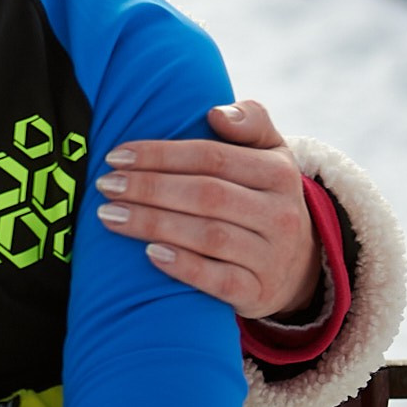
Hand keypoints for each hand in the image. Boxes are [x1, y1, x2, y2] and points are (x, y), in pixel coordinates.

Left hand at [93, 99, 320, 318]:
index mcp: (279, 174)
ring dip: (153, 224)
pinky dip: (183, 267)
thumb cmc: (264, 198)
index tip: (116, 156)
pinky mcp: (259, 294)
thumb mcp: (270, 155)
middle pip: (206, 195)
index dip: (160, 154)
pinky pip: (219, 281)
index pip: (212, 157)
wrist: (299, 266)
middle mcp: (281, 215)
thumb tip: (216, 113)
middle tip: (106, 185)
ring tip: (110, 215)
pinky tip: (150, 254)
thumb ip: (250, 121)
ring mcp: (272, 258)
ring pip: (209, 236)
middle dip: (148, 188)